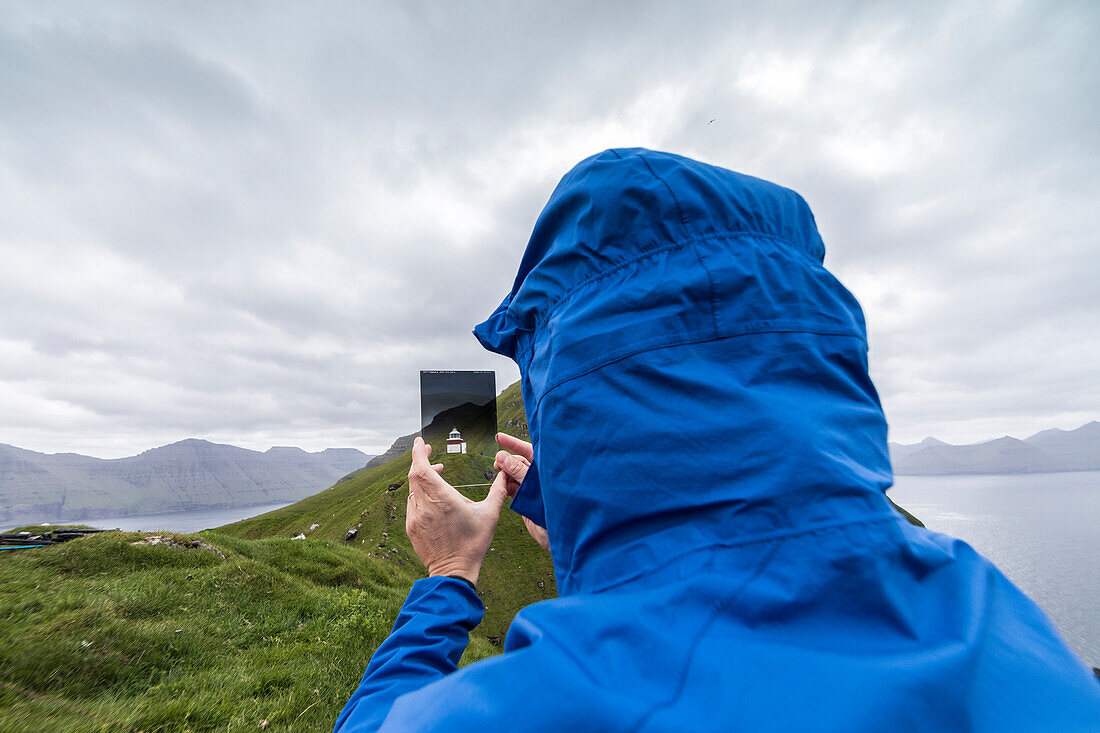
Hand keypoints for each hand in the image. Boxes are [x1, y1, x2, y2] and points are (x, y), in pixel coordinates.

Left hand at [406, 437, 507, 585]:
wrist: (454, 572)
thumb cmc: (473, 544)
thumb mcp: (490, 515)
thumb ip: (498, 491)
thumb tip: (506, 475)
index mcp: (442, 499)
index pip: (422, 468)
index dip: (419, 452)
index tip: (421, 442)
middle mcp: (425, 506)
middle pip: (414, 475)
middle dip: (420, 460)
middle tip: (429, 452)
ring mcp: (416, 517)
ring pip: (412, 489)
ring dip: (421, 478)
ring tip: (436, 474)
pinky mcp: (412, 527)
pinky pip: (411, 503)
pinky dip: (419, 493)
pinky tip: (431, 496)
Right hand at [494, 432, 550, 552]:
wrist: (561, 535)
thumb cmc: (559, 507)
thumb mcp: (536, 485)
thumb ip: (519, 471)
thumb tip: (503, 457)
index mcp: (548, 469)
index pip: (529, 450)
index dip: (514, 443)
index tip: (499, 437)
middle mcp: (539, 477)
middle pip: (518, 462)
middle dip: (506, 460)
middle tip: (497, 462)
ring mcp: (532, 488)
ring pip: (513, 475)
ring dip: (504, 473)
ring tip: (497, 473)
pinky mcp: (526, 500)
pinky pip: (511, 488)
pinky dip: (504, 485)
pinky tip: (500, 484)